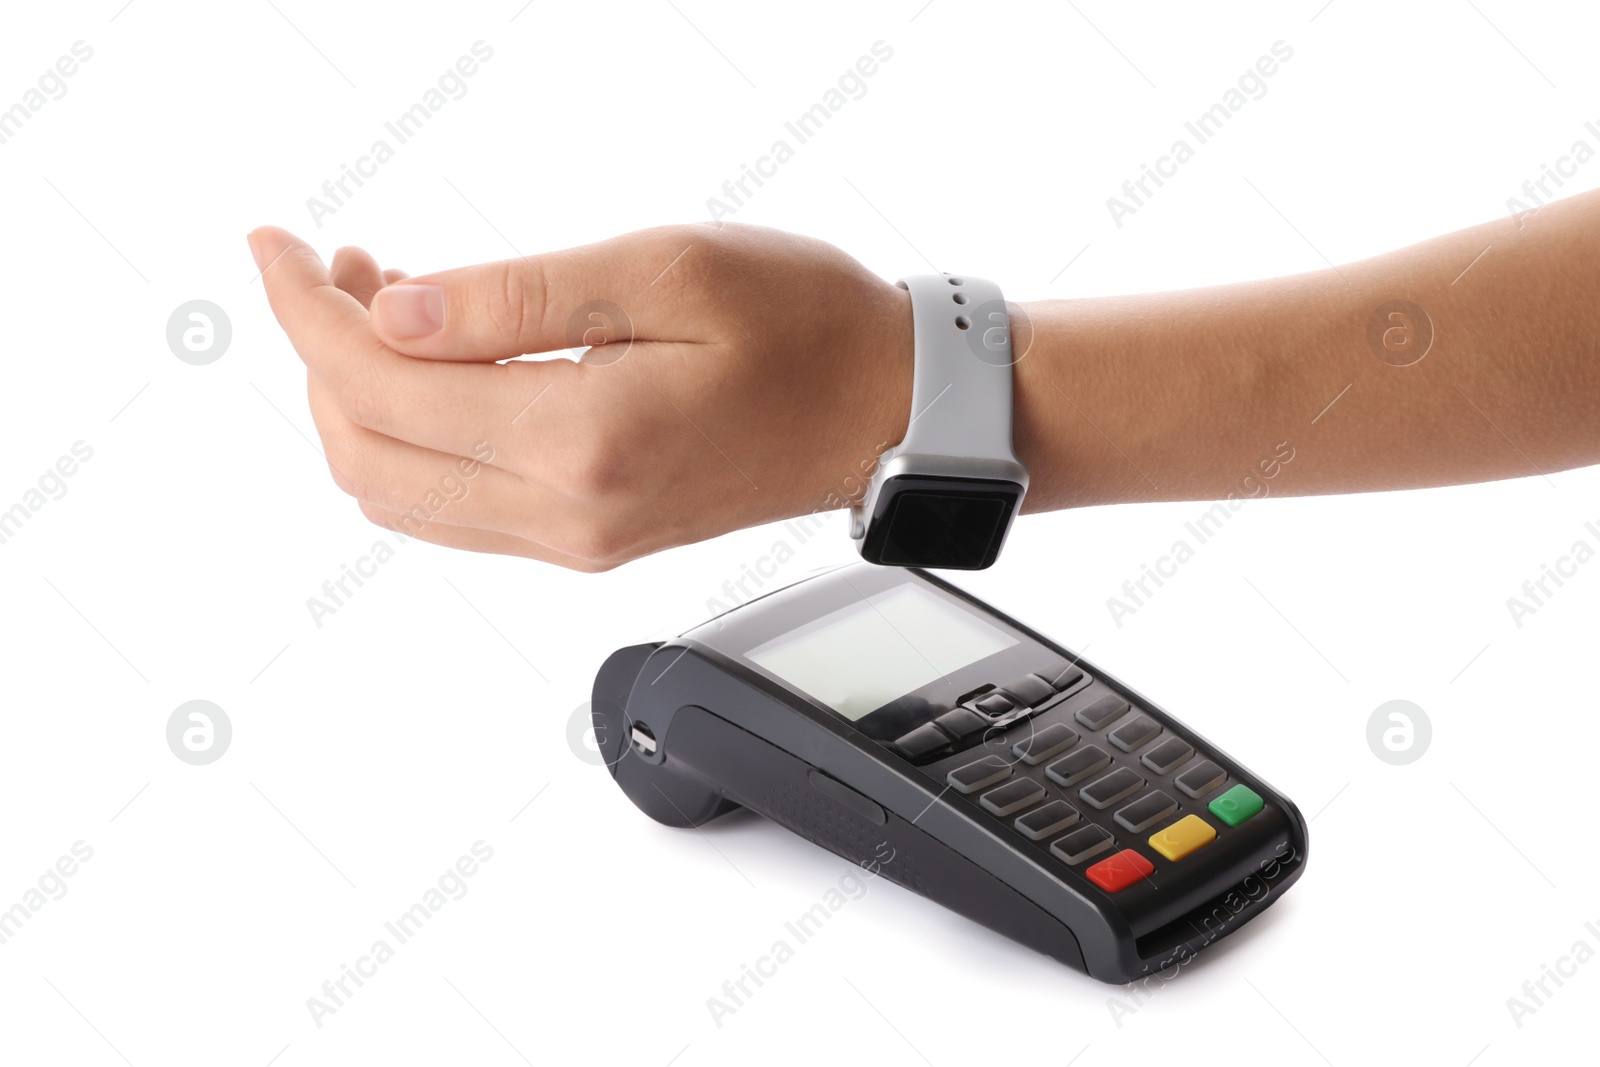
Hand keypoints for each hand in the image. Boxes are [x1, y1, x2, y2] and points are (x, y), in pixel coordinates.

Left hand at [249, 223, 911, 570]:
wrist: (888, 409)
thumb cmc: (807, 327)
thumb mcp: (663, 272)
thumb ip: (514, 299)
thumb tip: (392, 310)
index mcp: (582, 441)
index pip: (381, 384)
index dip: (304, 310)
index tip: (278, 247)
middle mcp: (567, 514)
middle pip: (367, 455)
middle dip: (319, 356)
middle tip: (332, 268)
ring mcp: (576, 539)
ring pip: (400, 492)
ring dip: (361, 399)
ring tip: (381, 305)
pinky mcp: (589, 538)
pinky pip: (455, 506)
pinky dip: (413, 437)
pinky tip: (437, 366)